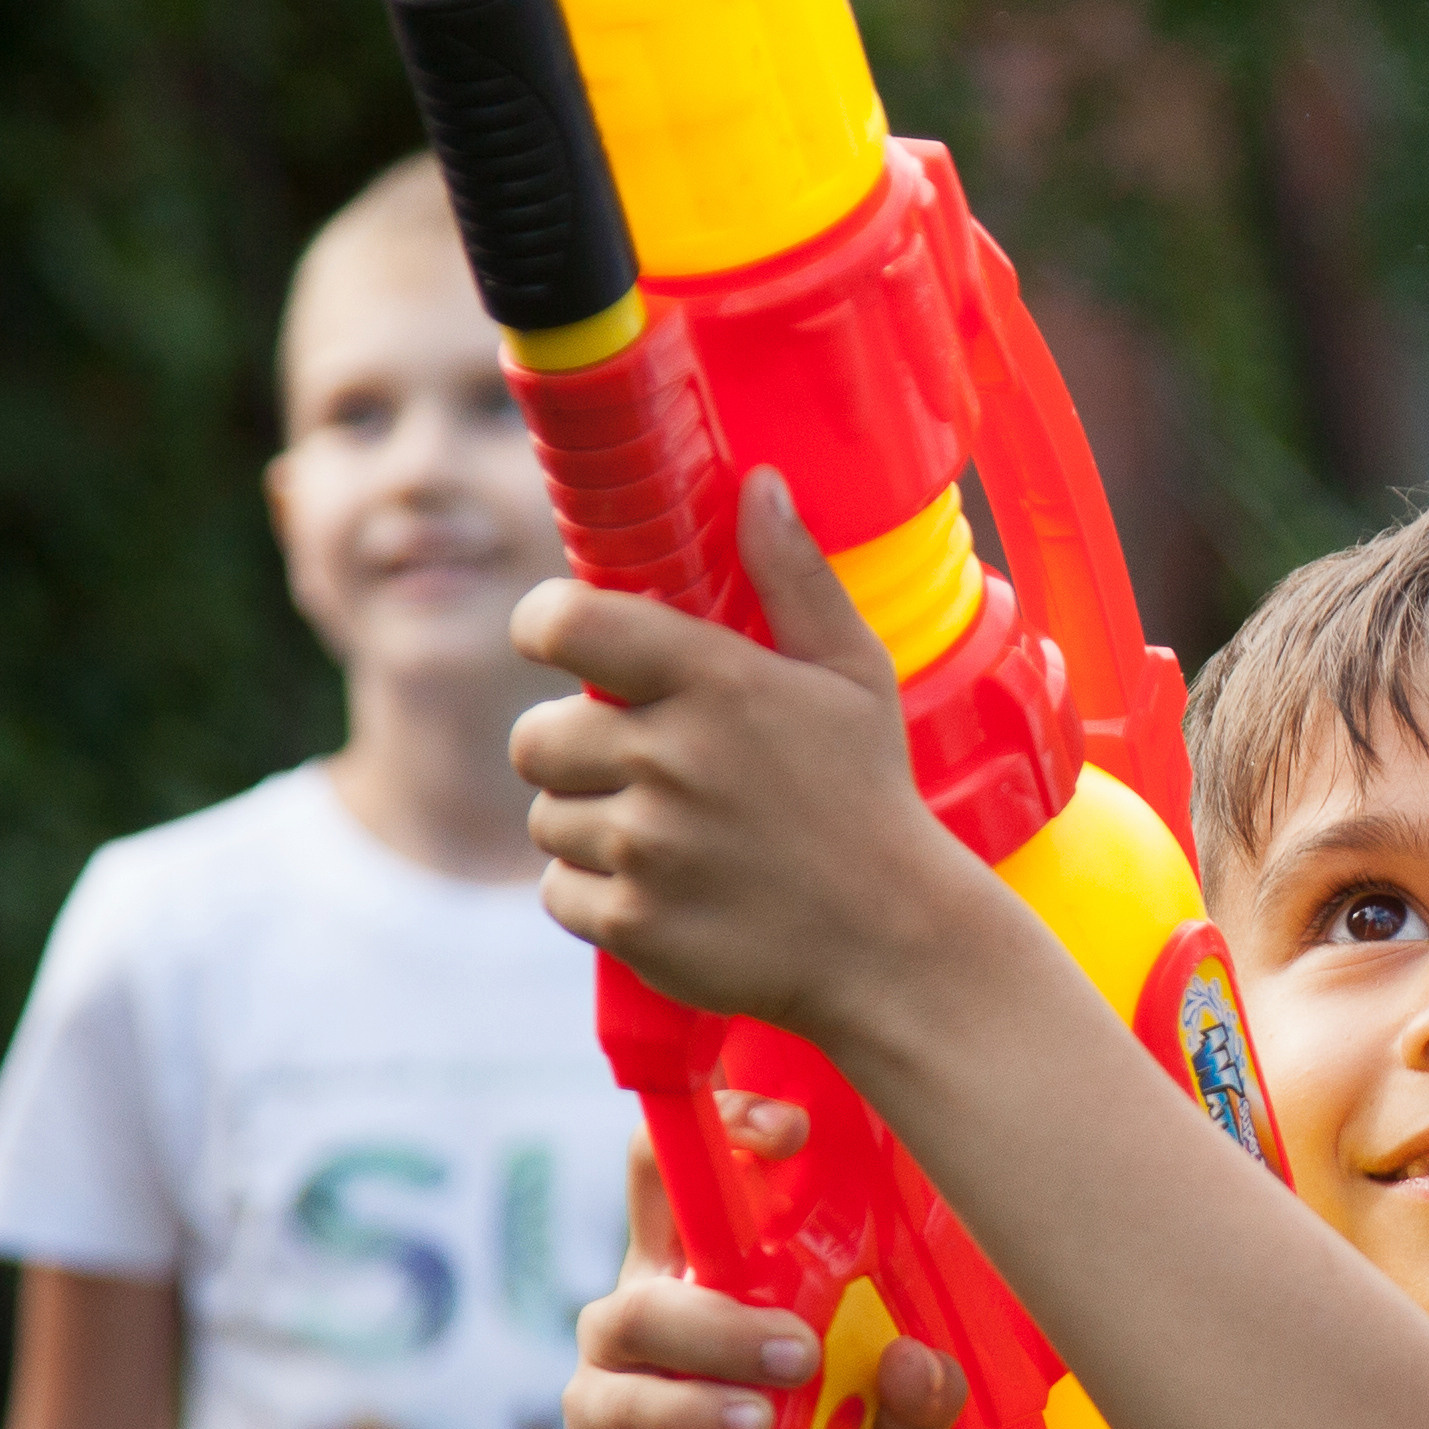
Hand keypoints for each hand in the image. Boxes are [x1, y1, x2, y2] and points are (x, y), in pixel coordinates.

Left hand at [511, 467, 970, 1044]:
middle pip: (534, 738)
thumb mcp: (855, 676)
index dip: (545, 627)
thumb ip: (797, 576)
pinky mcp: (633, 924)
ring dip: (589, 825)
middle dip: (573, 749)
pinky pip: (558, 893)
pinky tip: (664, 889)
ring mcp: (649, 848)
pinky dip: (596, 895)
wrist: (893, 944)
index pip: (563, 624)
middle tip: (641, 766)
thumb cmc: (869, 798)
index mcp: (716, 683)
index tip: (563, 644)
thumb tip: (760, 485)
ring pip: (547, 819)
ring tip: (667, 835)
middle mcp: (672, 760)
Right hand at [563, 1112, 965, 1428]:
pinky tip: (747, 1428)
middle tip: (794, 1183)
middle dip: (717, 1168)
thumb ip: (915, 1403)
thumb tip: (915, 1361)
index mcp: (721, 1261)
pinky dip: (694, 1413)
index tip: (794, 1126)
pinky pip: (629, 1404)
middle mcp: (661, 1283)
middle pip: (654, 1182)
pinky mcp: (595, 1422)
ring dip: (725, 1331)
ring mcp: (618, 1352)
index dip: (735, 1117)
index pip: (710, 1154)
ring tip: (794, 1365)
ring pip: (644, 1308)